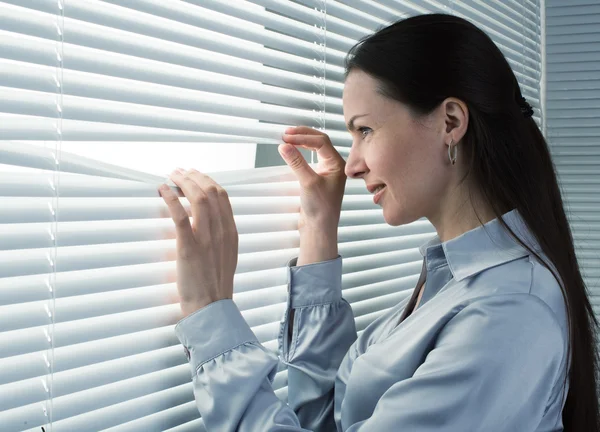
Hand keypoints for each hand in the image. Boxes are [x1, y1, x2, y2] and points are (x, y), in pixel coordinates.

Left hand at [158, 168, 238, 317]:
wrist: (210, 307)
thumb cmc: (214, 283)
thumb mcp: (226, 254)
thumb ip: (219, 234)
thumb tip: (203, 217)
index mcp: (231, 232)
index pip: (222, 196)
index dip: (207, 180)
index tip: (194, 175)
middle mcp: (222, 231)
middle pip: (211, 192)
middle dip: (194, 177)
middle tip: (179, 172)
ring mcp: (207, 239)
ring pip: (198, 199)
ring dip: (182, 183)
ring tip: (171, 177)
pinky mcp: (189, 248)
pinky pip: (181, 216)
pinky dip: (171, 198)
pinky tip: (162, 191)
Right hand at [279, 126, 345, 264]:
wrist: (319, 228)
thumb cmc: (320, 208)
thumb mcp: (307, 182)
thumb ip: (296, 162)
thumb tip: (284, 145)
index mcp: (337, 164)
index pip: (321, 142)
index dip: (303, 137)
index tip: (286, 137)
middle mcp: (334, 165)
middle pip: (319, 142)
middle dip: (303, 135)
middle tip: (286, 133)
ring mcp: (326, 171)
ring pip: (315, 149)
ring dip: (302, 142)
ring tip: (287, 139)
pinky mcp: (318, 177)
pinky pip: (310, 158)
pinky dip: (300, 152)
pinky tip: (292, 151)